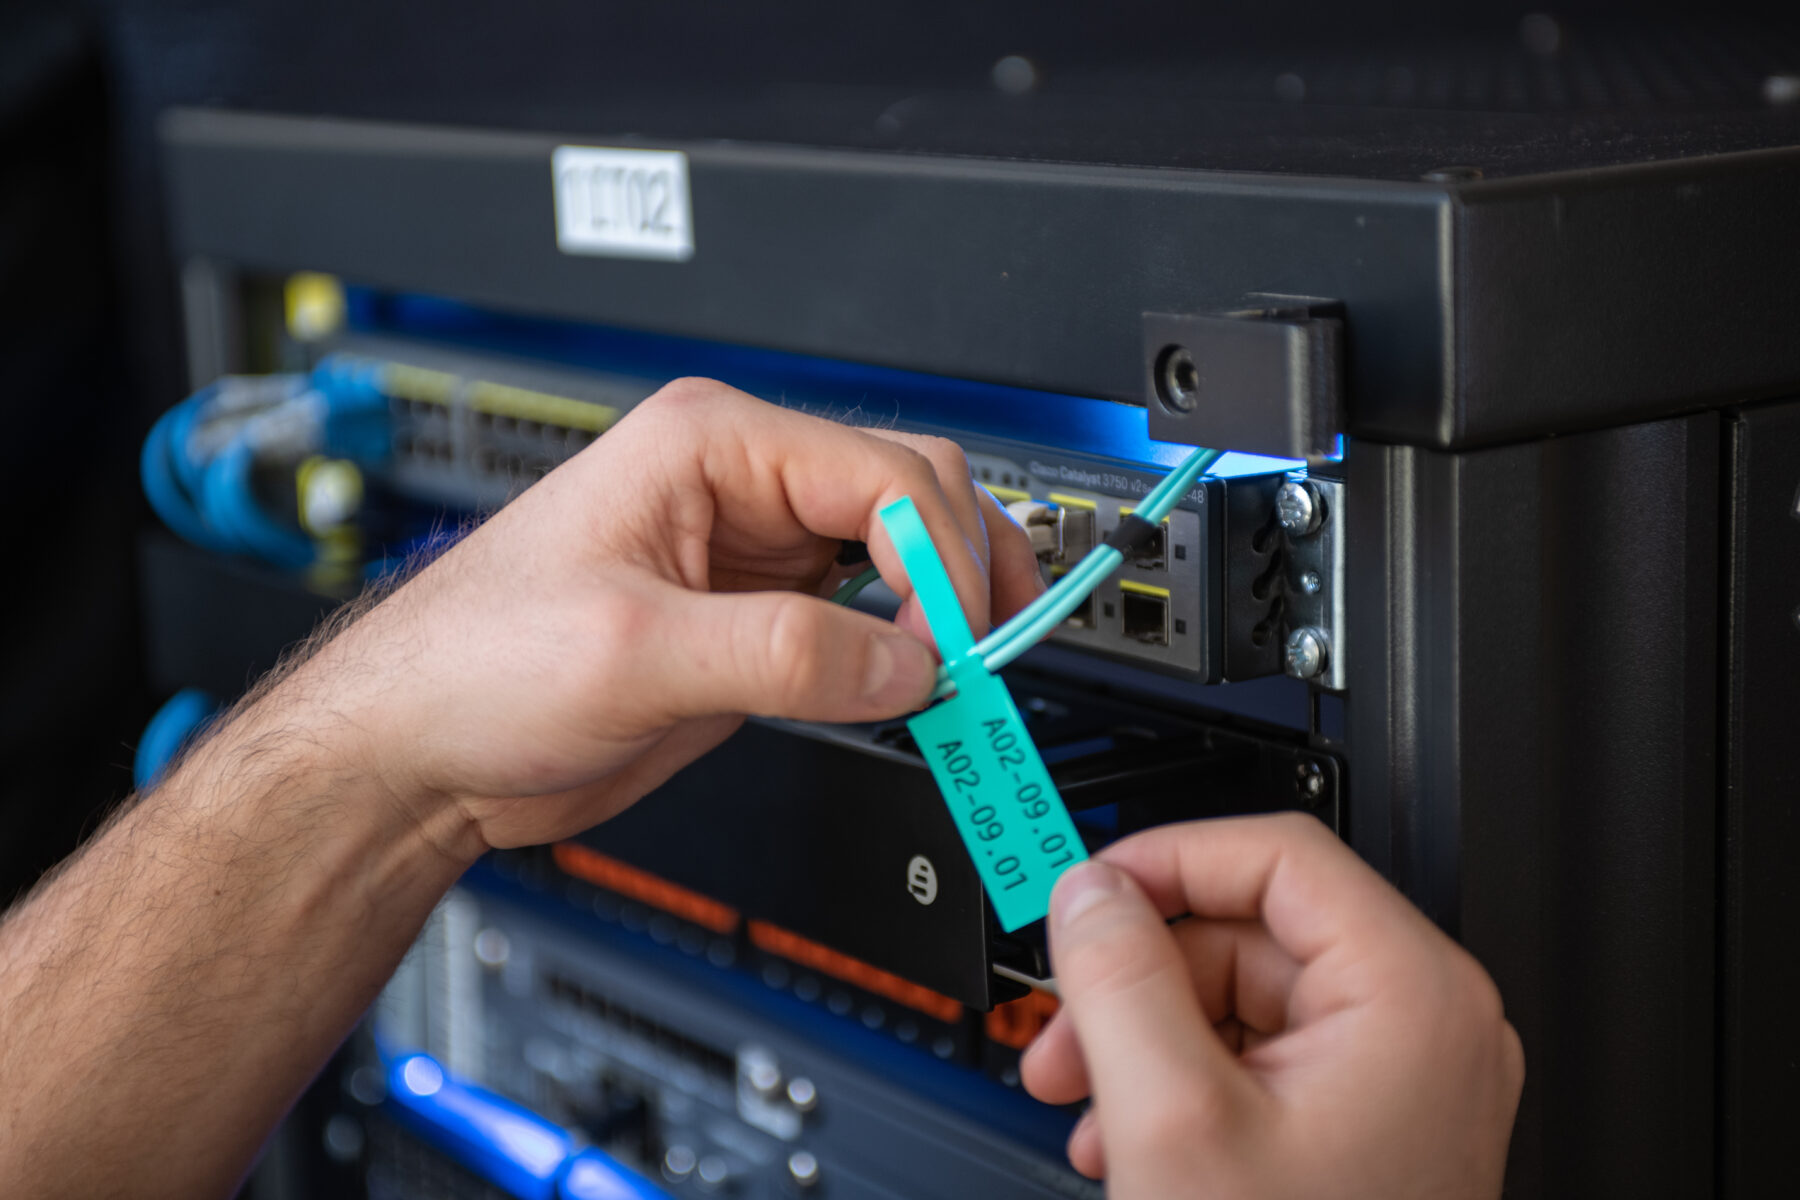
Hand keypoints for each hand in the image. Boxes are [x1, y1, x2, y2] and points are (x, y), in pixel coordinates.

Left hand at [296, 378, 1042, 853]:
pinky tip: (917, 689)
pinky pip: (865, 622)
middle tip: (979, 664)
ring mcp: (754, 556)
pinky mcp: (755, 623)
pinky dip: (906, 654)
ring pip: (901, 558)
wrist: (419, 752)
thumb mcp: (630, 652)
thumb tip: (909, 662)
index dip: (937, 560)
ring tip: (970, 679)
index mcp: (707, 445)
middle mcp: (741, 487)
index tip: (952, 647)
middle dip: (960, 576)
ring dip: (945, 613)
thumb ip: (785, 655)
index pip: (884, 473)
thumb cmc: (471, 665)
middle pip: (912, 497)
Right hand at [1022, 814, 1523, 1198]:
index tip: (1087, 890)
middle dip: (1135, 978)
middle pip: (1247, 931)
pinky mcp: (1367, 1125)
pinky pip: (1258, 1059)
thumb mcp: (1174, 1118)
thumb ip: (1120, 979)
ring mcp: (1399, 1079)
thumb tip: (1090, 892)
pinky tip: (1129, 1139)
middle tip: (1064, 1031)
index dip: (1164, 859)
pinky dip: (1181, 1084)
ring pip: (1241, 998)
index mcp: (1410, 994)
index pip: (1274, 854)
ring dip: (1143, 1038)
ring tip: (1085, 1104)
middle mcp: (1422, 1024)